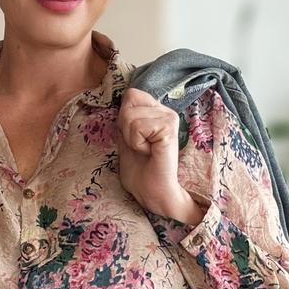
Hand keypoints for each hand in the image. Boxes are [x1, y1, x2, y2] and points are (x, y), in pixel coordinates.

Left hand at [116, 87, 203, 223]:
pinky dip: (136, 142)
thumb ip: (124, 122)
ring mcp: (169, 118)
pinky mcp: (169, 128)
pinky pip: (137, 126)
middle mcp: (166, 111)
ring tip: (145, 151)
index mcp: (157, 112)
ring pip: (130, 114)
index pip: (131, 94)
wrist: (153, 194)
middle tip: (139, 146)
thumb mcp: (125, 141)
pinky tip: (149, 152)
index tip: (134, 139)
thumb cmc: (141, 173)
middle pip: (128, 100)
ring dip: (130, 138)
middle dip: (125, 127)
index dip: (124, 117)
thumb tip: (119, 104)